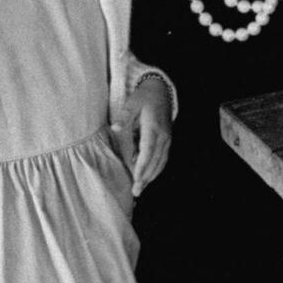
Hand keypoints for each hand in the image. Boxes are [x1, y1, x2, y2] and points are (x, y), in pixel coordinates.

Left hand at [112, 76, 171, 195]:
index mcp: (153, 128)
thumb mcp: (132, 103)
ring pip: (161, 162)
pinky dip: (156, 169)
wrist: (161, 91)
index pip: (148, 152)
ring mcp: (167, 139)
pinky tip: (149, 176)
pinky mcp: (167, 140)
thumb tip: (115, 128)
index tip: (136, 180)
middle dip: (146, 177)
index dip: (142, 168)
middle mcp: (163, 136)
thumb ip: (124, 116)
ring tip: (141, 188)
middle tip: (137, 192)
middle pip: (155, 161)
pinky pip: (163, 158)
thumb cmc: (144, 97)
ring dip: (152, 175)